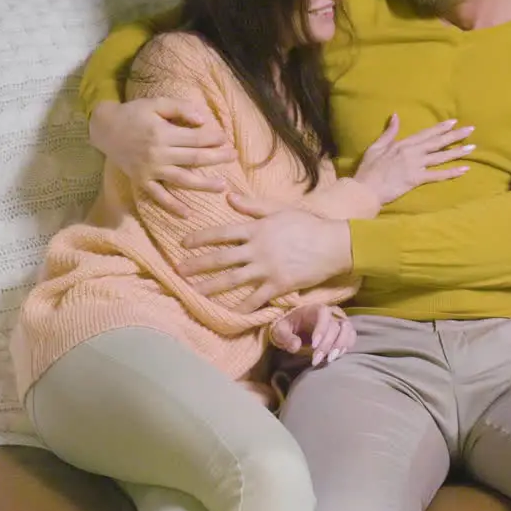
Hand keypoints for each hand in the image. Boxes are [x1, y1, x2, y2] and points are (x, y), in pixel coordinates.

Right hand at [89, 99, 237, 216]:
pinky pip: (159, 196)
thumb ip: (180, 108)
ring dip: (204, 184)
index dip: (213, 138)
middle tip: (233, 157)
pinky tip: (188, 213)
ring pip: (182, 180)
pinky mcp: (142, 181)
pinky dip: (172, 206)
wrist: (105, 129)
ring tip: (223, 186)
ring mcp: (150, 170)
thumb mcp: (156, 103)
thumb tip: (204, 120)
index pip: (195, 138)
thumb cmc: (134, 113)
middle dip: (217, 158)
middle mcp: (158, 153)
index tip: (226, 139)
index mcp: (162, 133)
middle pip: (194, 158)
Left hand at [179, 195, 351, 311]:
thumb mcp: (279, 209)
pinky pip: (255, 299)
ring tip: (194, 293)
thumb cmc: (307, 224)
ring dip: (211, 287)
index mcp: (256, 229)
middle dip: (197, 265)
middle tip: (177, 272)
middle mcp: (257, 250)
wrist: (333, 244)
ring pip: (232, 280)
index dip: (200, 238)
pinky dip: (241, 308)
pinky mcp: (278, 286)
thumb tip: (228, 196)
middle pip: (221, 259)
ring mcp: (267, 269)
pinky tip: (228, 314)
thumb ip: (252, 205)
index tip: (182, 244)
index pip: (221, 233)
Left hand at [269, 304, 355, 366]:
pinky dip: (347, 346)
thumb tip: (296, 346)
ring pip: (348, 329)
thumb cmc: (288, 326)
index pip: (323, 313)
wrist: (296, 327)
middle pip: (335, 326)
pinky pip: (351, 336)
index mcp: (314, 308)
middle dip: (327, 345)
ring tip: (330, 359)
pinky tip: (337, 356)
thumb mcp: (280, 330)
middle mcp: (330, 312)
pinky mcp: (343, 330)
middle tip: (316, 360)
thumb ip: (285, 336)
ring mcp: (338, 320)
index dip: (321, 329)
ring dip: (341, 345)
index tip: (313, 346)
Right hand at [353, 114, 473, 204]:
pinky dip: (451, 172)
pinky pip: (437, 175)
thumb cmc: (368, 169)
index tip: (453, 121)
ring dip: (457, 152)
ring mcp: (415, 166)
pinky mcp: (417, 179)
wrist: (365, 189)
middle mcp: (412, 152)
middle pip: (437, 143)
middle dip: (455, 136)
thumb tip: (396, 116)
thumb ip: (389, 132)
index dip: (440, 127)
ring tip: (472, 147)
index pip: (425, 134)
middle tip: (470, 129)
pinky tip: (464, 169)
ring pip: (441, 157)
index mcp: (402, 143)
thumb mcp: (376, 147)